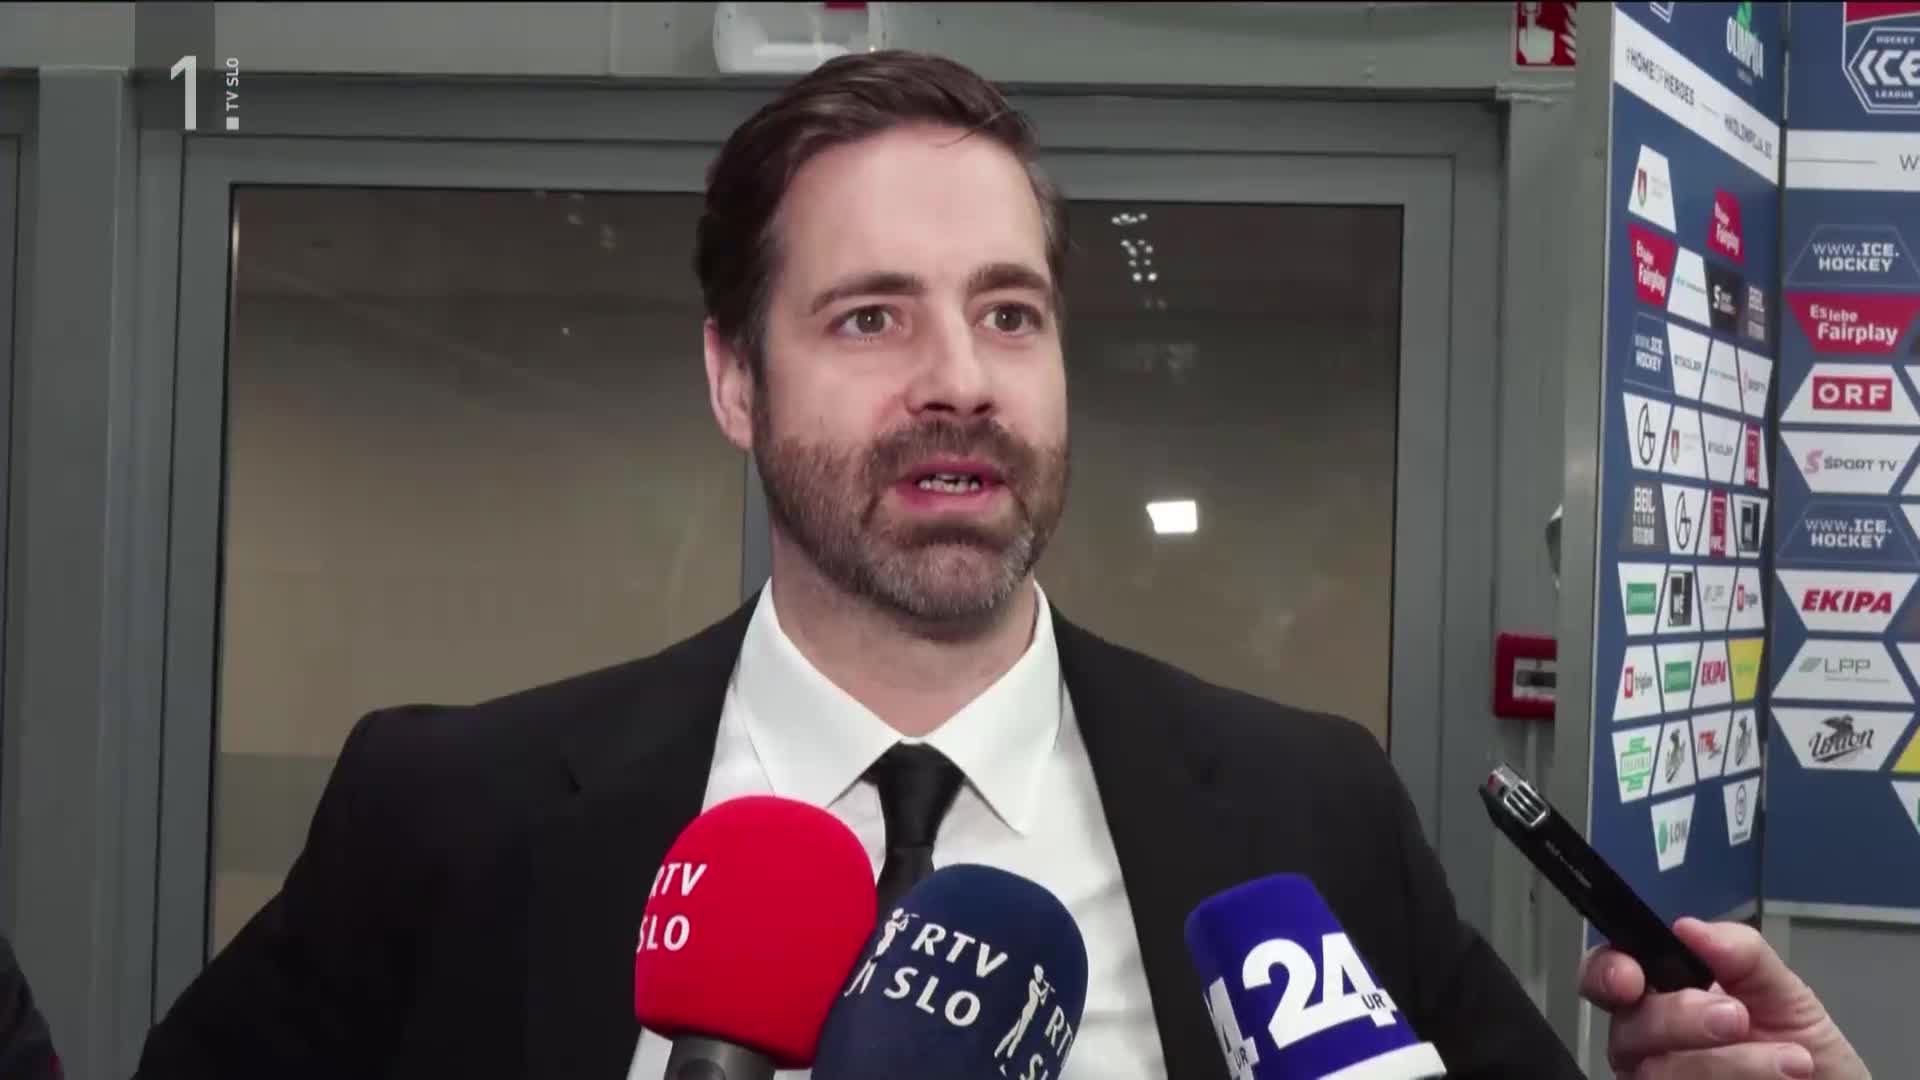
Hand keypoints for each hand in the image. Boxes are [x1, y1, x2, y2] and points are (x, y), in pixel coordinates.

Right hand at [1579, 917, 1869, 1078]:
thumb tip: (1688, 927)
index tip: (1632, 979)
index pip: (1605, 977)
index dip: (1605, 973)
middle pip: (1628, 1029)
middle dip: (1680, 1018)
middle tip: (1736, 1017)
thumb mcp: (1785, 992)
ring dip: (1728, 1065)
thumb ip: (1741, 953)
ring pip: (1658, 1075)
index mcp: (1661, 997)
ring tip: (1791, 1063)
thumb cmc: (1804, 1048)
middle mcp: (1647, 1045)